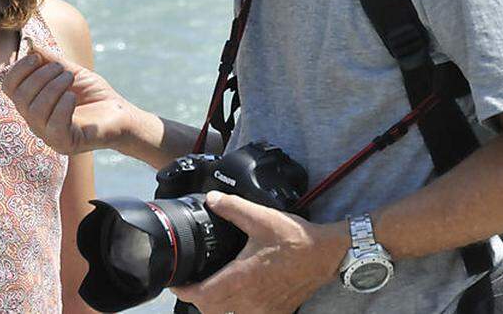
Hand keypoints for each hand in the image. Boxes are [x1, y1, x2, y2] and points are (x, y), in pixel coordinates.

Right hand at [2, 47, 134, 154]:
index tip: (36, 56)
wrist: (121, 114)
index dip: (18, 69)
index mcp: (32, 104)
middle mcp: (35, 122)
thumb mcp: (69, 72)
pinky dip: (62, 105)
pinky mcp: (65, 144)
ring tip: (71, 79)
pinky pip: (54, 125)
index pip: (9, 87)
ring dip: (53, 88)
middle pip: (20, 97)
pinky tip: (73, 97)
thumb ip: (49, 61)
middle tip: (64, 70)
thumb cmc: (94, 94)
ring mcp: (48, 136)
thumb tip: (30, 45)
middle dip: (41, 76)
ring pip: (36, 110)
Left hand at [171, 192, 349, 313]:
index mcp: (241, 278)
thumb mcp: (261, 218)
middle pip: (210, 310)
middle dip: (198, 299)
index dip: (184, 291)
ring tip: (212, 288)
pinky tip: (238, 294)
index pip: (202, 296)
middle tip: (192, 283)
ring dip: (216, 306)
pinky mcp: (276, 312)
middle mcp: (249, 299)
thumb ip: (233, 207)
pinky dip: (237, 310)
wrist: (325, 255)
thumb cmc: (295, 239)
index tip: (176, 282)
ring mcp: (263, 309)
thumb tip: (212, 199)